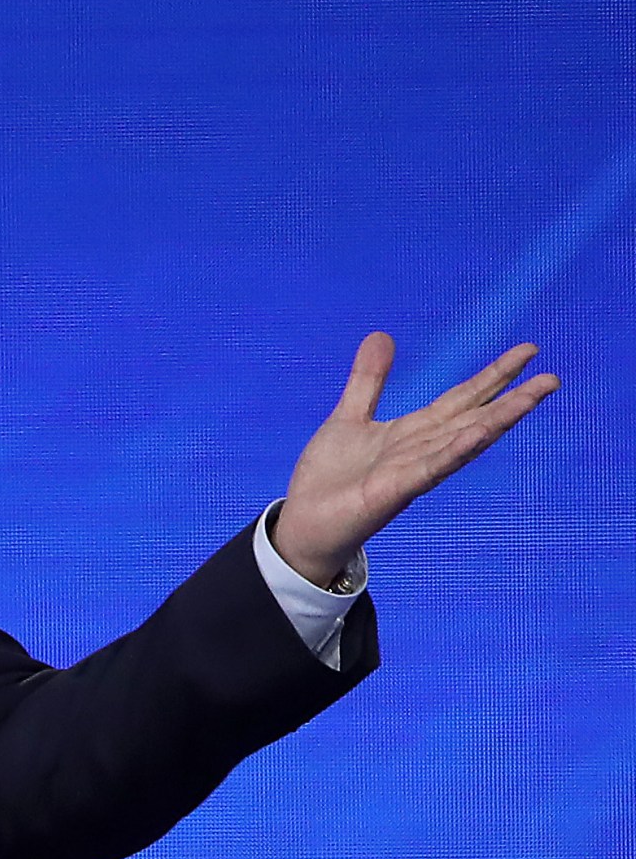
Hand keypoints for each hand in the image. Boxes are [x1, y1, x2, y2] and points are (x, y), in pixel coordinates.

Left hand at [272, 331, 559, 586]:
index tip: (529, 351)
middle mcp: (422, 450)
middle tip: (554, 378)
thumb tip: (383, 335)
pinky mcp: (394, 490)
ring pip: (463, 441)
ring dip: (497, 421)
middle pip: (475, 418)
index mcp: (413, 431)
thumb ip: (369, 379)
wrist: (304, 524)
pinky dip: (454, 450)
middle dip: (513, 398)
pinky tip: (478, 433)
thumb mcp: (349, 416)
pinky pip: (431, 468)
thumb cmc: (330, 477)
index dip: (494, 375)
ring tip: (530, 398)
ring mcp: (412, 471)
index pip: (463, 398)